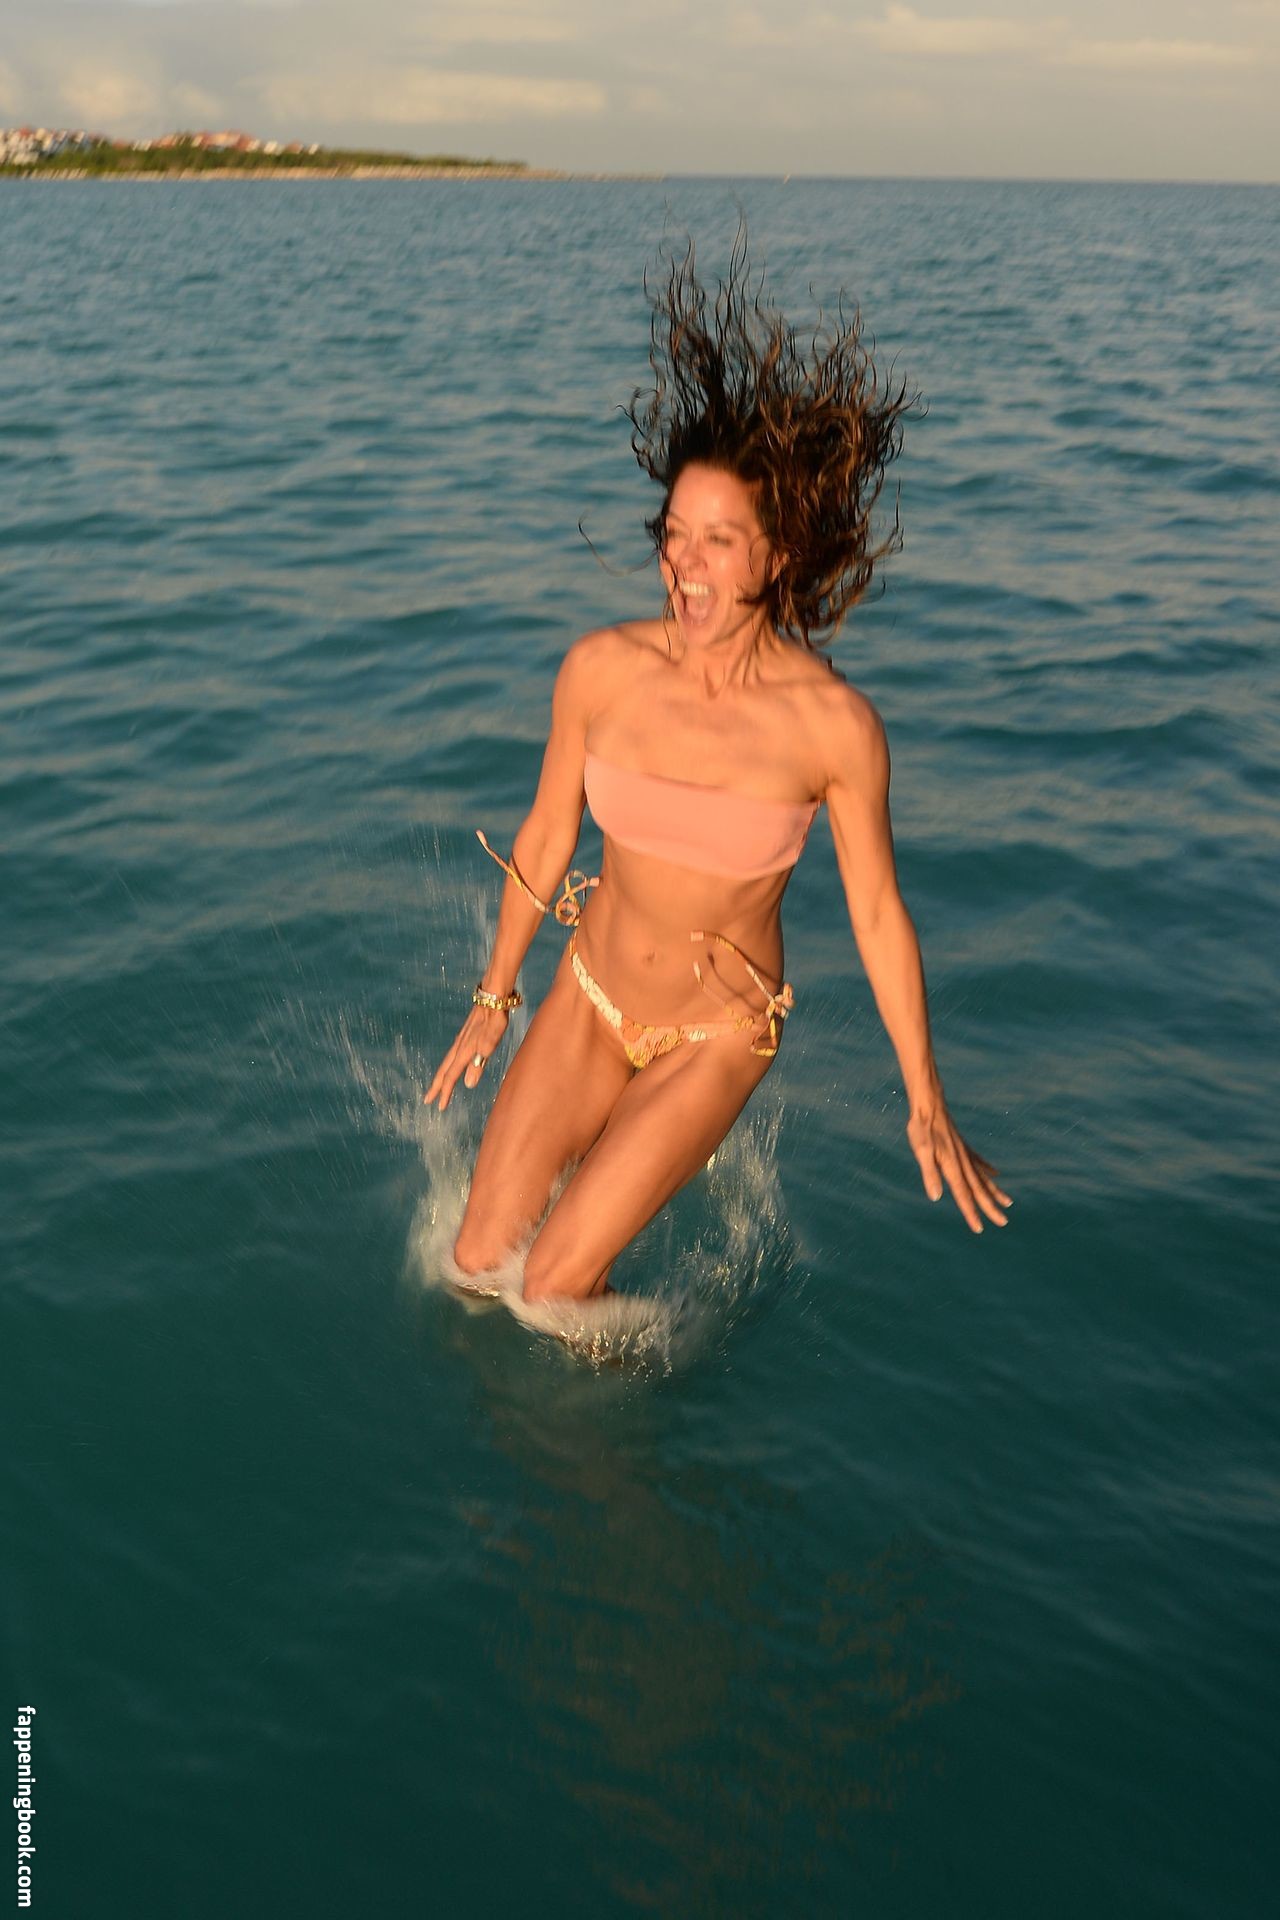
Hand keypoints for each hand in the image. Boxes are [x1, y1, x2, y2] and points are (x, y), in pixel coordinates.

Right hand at [424, 1005, 510, 1112]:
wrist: (493, 994)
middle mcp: (460, 1046)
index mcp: (465, 1050)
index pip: (452, 1076)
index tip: (440, 1107)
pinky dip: (449, 1064)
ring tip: (437, 1085)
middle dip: (437, 1086)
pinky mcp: (466, 1033)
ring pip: (448, 1061)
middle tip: (428, 1100)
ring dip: (441, 1075)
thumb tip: (467, 1084)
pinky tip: (452, 1063)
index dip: (446, 1092)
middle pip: (444, 1070)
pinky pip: (453, 1054)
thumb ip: (479, 1063)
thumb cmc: (495, 1017)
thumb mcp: (490, 1042)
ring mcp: (462, 1039)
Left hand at [906, 1103, 1010, 1232]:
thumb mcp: (921, 1151)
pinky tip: (995, 1174)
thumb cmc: (922, 1128)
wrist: (929, 1105)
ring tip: (1008, 1203)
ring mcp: (964, 1154)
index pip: (963, 1196)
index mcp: (952, 1167)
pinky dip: (987, 1170)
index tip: (980, 1229)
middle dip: (990, 1208)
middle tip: (1003, 1223)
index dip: (971, 1213)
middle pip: (979, 1190)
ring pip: (983, 1178)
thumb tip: (935, 1197)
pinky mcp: (962, 1146)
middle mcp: (962, 1162)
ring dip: (994, 1192)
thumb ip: (929, 1174)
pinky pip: (979, 1162)